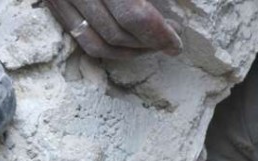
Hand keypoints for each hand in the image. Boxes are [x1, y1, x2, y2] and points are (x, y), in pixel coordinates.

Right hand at [44, 0, 181, 59]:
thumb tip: (178, 12)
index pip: (134, 15)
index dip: (159, 33)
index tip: (176, 41)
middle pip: (116, 33)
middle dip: (148, 44)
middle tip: (169, 41)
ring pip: (97, 42)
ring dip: (129, 52)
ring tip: (150, 45)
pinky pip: (79, 36)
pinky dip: (106, 47)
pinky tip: (128, 44)